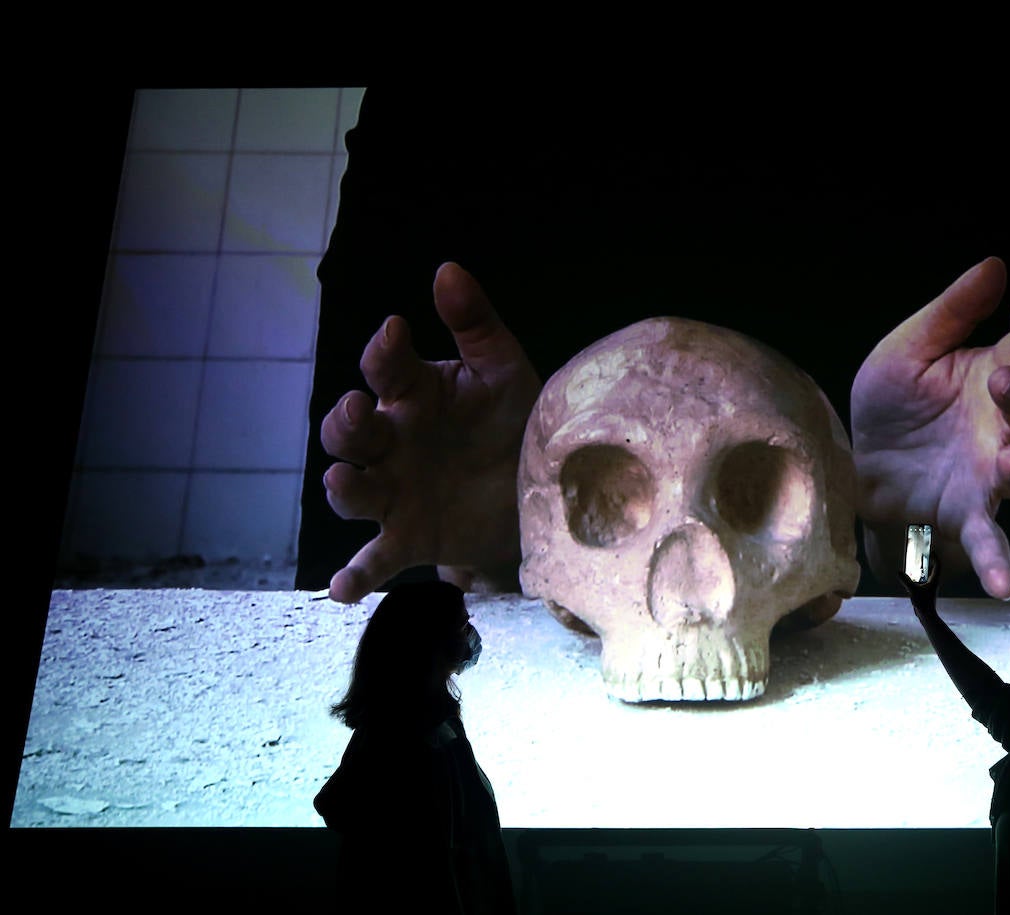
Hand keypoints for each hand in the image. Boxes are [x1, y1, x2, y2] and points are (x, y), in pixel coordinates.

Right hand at [319, 263, 542, 602]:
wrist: (539, 490)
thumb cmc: (512, 420)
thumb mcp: (503, 371)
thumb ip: (475, 324)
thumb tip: (447, 269)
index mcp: (413, 393)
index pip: (386, 367)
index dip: (384, 350)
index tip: (395, 331)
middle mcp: (393, 441)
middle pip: (349, 432)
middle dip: (345, 422)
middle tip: (359, 412)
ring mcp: (395, 491)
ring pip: (352, 489)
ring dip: (343, 486)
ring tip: (343, 481)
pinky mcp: (409, 537)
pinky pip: (375, 559)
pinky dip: (355, 576)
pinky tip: (341, 591)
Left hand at [851, 257, 1009, 599]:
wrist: (852, 462)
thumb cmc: (890, 404)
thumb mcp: (909, 349)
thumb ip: (951, 312)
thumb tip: (997, 264)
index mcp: (993, 377)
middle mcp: (1002, 428)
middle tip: (1002, 384)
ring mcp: (989, 476)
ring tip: (1007, 463)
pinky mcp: (968, 517)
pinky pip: (993, 542)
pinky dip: (1001, 564)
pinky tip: (1006, 588)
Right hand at [901, 555, 941, 619]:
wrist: (926, 615)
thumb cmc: (923, 603)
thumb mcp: (913, 590)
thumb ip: (906, 581)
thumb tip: (898, 572)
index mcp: (934, 580)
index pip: (937, 565)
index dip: (935, 556)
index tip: (930, 550)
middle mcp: (933, 581)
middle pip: (932, 567)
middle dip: (927, 560)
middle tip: (921, 554)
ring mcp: (930, 586)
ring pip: (927, 574)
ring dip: (922, 568)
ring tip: (915, 563)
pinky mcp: (926, 590)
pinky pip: (923, 579)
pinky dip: (918, 575)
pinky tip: (910, 576)